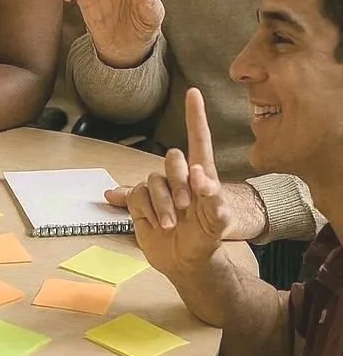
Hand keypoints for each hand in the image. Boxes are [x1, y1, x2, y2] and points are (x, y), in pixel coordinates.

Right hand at [107, 87, 232, 273]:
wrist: (185, 262)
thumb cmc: (207, 238)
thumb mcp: (218, 222)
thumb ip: (213, 198)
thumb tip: (200, 175)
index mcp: (202, 175)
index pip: (198, 140)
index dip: (195, 116)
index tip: (193, 93)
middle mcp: (179, 177)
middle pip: (172, 159)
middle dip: (178, 182)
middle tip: (187, 207)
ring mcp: (159, 189)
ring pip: (152, 180)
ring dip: (163, 205)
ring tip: (171, 225)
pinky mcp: (140, 202)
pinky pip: (136, 195)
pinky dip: (146, 212)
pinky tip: (154, 224)